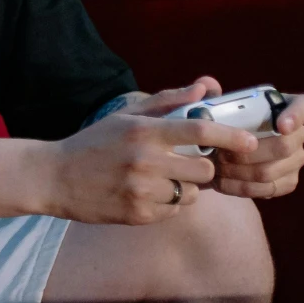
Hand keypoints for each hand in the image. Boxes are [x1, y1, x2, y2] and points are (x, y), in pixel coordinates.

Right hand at [47, 98, 257, 225]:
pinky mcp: (138, 214)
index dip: (230, 136)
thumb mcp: (126, 116)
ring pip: (192, 193)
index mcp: (143, 132)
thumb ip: (168, 101)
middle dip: (201, 168)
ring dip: (185, 188)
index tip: (250, 141)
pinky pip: (174, 210)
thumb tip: (205, 88)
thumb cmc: (93, 143)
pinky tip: (145, 194)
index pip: (199, 130)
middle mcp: (144, 161)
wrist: (53, 178)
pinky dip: (167, 204)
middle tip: (185, 164)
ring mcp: (141, 190)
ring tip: (160, 180)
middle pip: (203, 169)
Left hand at [213, 91, 303, 199]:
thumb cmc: (218, 125)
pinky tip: (221, 182)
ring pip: (270, 170)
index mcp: (283, 107)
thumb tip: (206, 85)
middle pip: (284, 145)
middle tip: (220, 154)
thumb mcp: (211, 108)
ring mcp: (296, 159)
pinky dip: (240, 187)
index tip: (281, 126)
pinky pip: (267, 188)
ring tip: (215, 168)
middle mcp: (297, 133)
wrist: (216, 154)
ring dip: (239, 171)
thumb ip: (209, 96)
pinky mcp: (288, 181)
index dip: (296, 116)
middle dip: (248, 153)